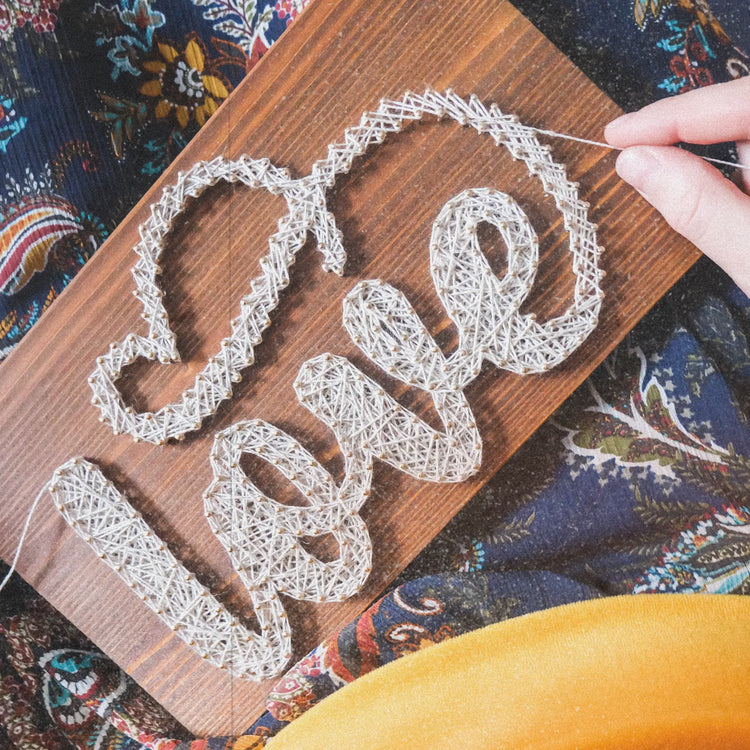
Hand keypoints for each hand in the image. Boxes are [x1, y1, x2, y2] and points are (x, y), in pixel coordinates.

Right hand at [605, 76, 749, 295]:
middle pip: (740, 112)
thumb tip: (634, 162)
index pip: (740, 101)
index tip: (617, 135)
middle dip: (688, 134)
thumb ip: (698, 207)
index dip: (672, 115)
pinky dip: (732, 174)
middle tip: (631, 156)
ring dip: (712, 158)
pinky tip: (722, 201)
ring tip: (684, 193)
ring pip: (746, 136)